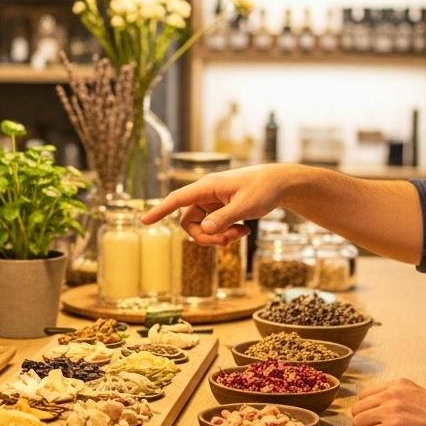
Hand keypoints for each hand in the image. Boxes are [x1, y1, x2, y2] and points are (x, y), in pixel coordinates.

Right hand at [139, 164, 290, 244]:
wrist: (280, 184)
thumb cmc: (264, 189)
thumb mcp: (245, 206)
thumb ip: (223, 219)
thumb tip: (202, 230)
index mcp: (207, 186)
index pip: (177, 199)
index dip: (160, 210)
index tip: (144, 221)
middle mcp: (205, 194)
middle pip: (189, 222)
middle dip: (205, 237)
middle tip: (228, 241)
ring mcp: (212, 202)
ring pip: (201, 227)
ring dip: (218, 236)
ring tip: (240, 233)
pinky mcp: (220, 209)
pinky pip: (213, 227)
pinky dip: (226, 233)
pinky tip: (244, 230)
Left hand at [350, 378, 425, 425]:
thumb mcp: (420, 397)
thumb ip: (400, 399)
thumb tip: (383, 410)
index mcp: (399, 385)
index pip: (365, 396)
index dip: (370, 412)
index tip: (377, 421)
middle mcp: (392, 394)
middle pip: (358, 409)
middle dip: (365, 423)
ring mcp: (391, 411)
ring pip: (359, 423)